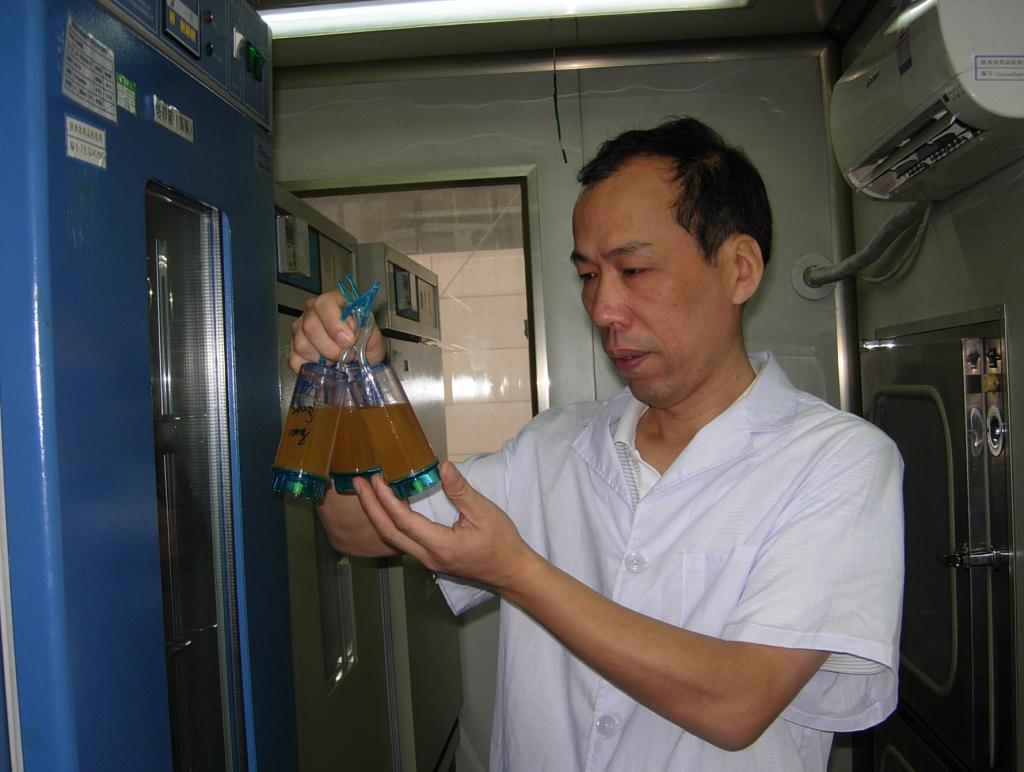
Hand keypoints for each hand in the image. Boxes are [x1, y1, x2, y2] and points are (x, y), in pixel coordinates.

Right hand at [288, 289, 386, 372]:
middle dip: (331, 347)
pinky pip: (295, 360)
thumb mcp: (374, 337)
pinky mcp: (294, 349)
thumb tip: (352, 335)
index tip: (348, 341)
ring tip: (337, 361)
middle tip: (346, 356)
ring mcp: (300, 329)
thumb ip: (367, 332)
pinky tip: (324, 367)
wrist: (362, 358)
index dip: (335, 324)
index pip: (324, 304)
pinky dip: (310, 368)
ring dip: (323, 358)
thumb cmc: (366, 343)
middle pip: (310, 326)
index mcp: (334, 301)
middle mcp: (313, 311)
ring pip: (302, 344)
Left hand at [353, 461, 538, 592]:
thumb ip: (461, 490)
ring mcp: (428, 560)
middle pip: (389, 533)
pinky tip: (388, 507)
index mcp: (441, 546)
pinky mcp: (430, 558)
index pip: (404, 522)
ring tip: (367, 492)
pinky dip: (390, 522)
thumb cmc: (501, 542)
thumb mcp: (485, 512)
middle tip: (358, 484)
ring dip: (378, 515)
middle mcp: (428, 556)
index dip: (386, 500)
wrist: (511, 571)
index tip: (376, 480)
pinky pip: (403, 541)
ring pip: (393, 539)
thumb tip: (443, 466)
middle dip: (371, 507)